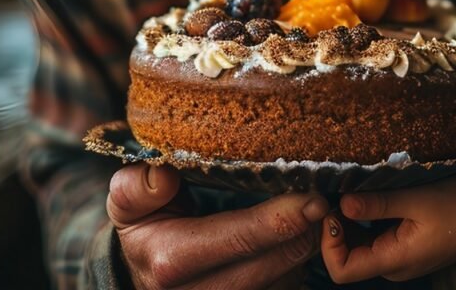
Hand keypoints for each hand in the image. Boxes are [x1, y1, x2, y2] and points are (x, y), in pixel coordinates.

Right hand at [107, 163, 328, 288]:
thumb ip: (137, 187)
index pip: (241, 238)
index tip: (315, 198)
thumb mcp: (128, 202)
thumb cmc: (145, 225)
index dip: (284, 218)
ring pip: (289, 278)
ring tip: (319, 214)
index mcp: (174, 260)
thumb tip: (162, 176)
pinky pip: (287, 287)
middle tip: (327, 195)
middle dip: (308, 229)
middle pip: (277, 262)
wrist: (142, 274)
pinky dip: (300, 263)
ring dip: (308, 246)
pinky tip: (301, 236)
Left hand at [319, 177, 455, 283]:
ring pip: (359, 246)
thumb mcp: (417, 199)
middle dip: (336, 229)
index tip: (333, 211)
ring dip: (349, 223)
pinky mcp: (403, 245)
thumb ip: (379, 204)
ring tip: (350, 192)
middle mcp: (391, 265)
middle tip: (337, 194)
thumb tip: (342, 204)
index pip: (342, 271)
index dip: (330, 244)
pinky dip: (363, 220)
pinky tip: (367, 197)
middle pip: (347, 257)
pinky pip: (373, 238)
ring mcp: (397, 257)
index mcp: (393, 260)